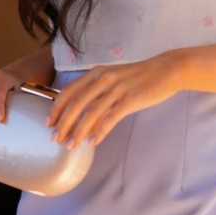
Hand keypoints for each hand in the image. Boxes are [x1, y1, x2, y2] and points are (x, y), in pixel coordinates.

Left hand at [45, 52, 184, 149]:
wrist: (166, 70)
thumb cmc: (140, 75)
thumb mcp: (114, 76)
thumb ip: (98, 89)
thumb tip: (83, 111)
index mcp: (96, 72)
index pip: (69, 91)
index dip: (56, 108)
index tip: (49, 122)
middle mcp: (103, 79)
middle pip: (76, 104)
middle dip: (63, 124)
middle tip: (56, 139)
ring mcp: (116, 89)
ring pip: (90, 114)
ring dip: (79, 131)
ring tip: (72, 145)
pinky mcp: (129, 100)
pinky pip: (109, 119)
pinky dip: (99, 132)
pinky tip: (93, 142)